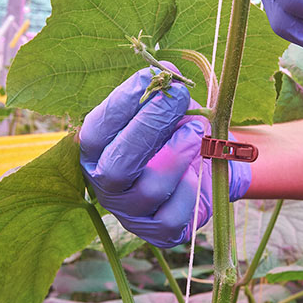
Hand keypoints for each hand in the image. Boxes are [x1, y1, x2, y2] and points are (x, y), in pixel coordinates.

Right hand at [79, 66, 251, 247]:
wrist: (206, 166)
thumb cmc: (175, 132)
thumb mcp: (167, 109)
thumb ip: (161, 92)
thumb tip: (164, 70)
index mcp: (96, 152)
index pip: (96, 132)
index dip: (121, 104)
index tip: (151, 77)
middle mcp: (106, 185)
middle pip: (117, 165)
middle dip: (149, 127)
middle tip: (178, 97)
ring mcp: (131, 212)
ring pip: (150, 188)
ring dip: (177, 153)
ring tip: (196, 129)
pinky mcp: (158, 232)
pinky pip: (173, 215)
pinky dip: (189, 189)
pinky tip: (197, 172)